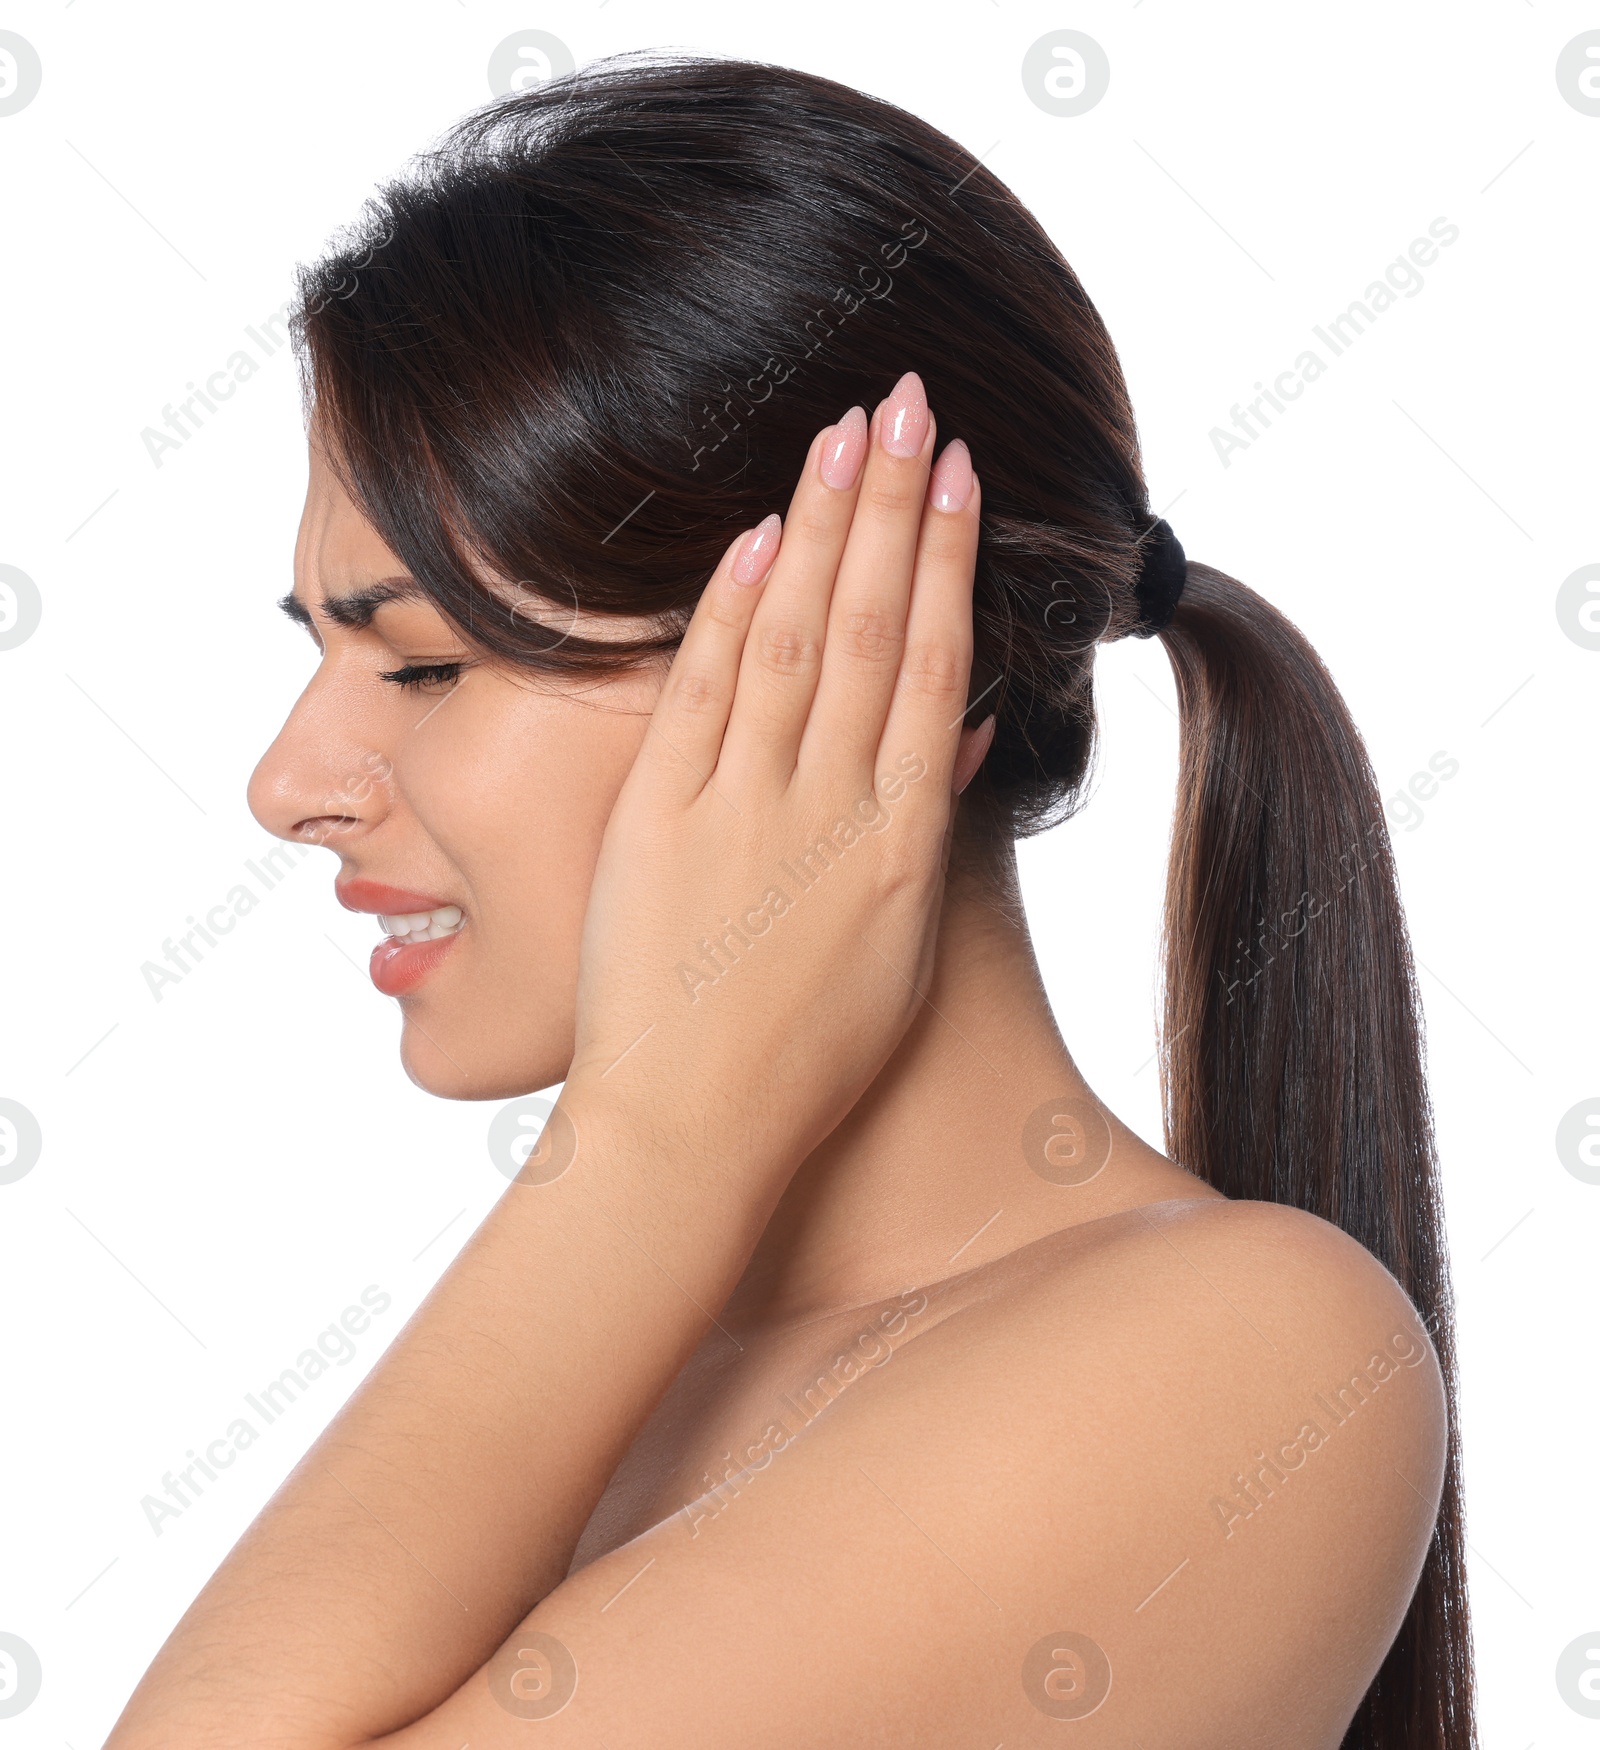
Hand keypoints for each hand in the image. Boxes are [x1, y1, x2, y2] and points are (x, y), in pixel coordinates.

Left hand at [566, 373, 989, 1188]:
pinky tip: (758, 532)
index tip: (960, 473)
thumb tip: (966, 725)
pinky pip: (703, 696)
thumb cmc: (805, 1058)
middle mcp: (834, 810)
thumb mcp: (900, 949)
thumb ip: (928, 824)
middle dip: (897, 506)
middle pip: (873, 629)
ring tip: (848, 430)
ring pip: (797, 641)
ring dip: (826, 528)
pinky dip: (731, 609)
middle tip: (911, 401)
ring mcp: (747, 810)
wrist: (695, 1129)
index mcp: (900, 842)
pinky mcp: (663, 821)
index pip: (933, 668)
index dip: (949, 561)